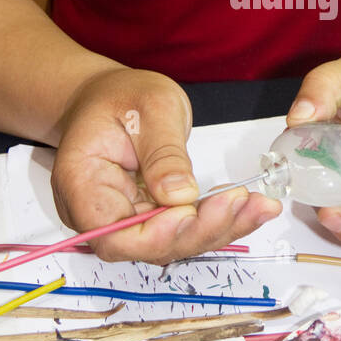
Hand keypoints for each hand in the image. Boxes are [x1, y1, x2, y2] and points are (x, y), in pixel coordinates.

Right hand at [51, 69, 280, 263]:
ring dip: (219, 228)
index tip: (189, 212)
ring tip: (259, 206)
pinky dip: (221, 220)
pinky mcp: (151, 217)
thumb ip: (163, 152)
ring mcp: (126, 218)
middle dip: (198, 230)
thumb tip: (180, 195)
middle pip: (147, 245)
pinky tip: (253, 208)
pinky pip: (185, 228)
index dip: (153, 235)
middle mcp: (98, 211)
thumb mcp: (150, 107)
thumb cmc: (121, 95)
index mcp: (81, 182)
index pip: (111, 235)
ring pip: (173, 242)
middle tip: (240, 201)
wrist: (112, 98)